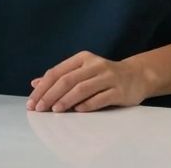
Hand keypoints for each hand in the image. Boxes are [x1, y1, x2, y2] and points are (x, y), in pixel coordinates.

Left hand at [27, 51, 150, 112]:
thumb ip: (60, 77)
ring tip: (55, 110)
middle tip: (39, 108)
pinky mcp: (119, 90)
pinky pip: (100, 98)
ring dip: (66, 100)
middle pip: (67, 80)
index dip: (42, 87)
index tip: (32, 102)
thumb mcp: (82, 71)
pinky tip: (77, 111)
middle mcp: (95, 64)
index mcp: (82, 58)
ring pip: (82, 88)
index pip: (57, 72)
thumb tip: (35, 83)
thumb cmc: (104, 76)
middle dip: (50, 95)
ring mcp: (108, 77)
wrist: (138, 76)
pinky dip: (87, 104)